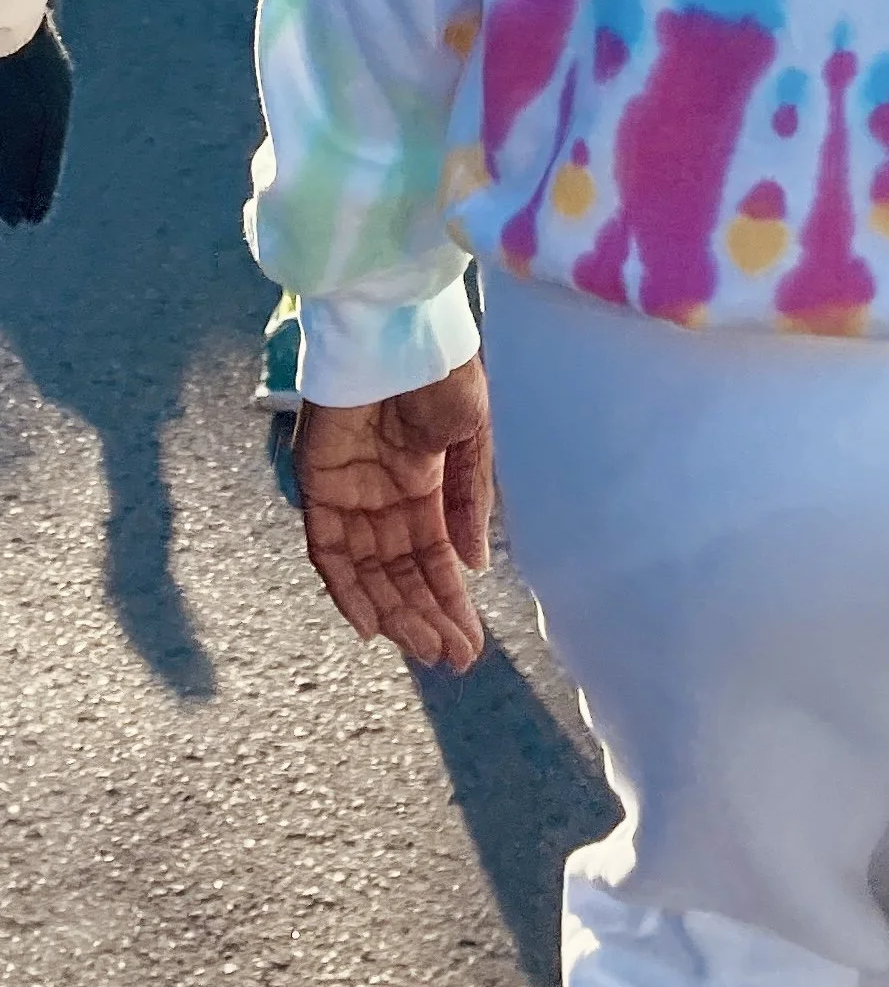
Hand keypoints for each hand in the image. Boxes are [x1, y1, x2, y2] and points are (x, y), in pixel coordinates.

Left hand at [293, 355, 493, 673]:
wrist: (399, 327)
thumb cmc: (441, 369)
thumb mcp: (473, 437)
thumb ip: (470, 501)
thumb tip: (471, 564)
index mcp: (422, 481)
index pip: (432, 555)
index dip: (449, 599)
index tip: (470, 642)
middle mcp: (382, 495)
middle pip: (401, 571)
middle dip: (426, 616)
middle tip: (452, 659)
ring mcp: (348, 492)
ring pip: (368, 570)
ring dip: (395, 611)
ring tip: (424, 649)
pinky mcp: (317, 485)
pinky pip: (328, 549)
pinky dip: (347, 588)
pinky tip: (372, 623)